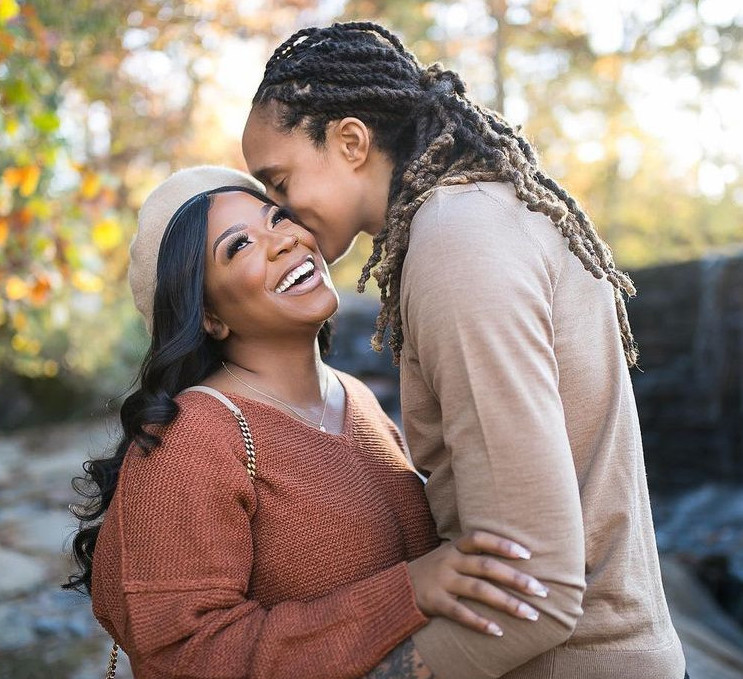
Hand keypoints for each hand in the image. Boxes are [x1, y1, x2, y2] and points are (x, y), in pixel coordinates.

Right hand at [407, 530, 547, 635]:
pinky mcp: (434, 602)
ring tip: (530, 614)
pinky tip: (498, 631)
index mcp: (455, 548)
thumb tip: (515, 557)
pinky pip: (459, 613)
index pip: (480, 538)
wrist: (398, 588)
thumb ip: (475, 555)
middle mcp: (449, 561)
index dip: (502, 544)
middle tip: (541, 590)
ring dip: (507, 603)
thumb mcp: (451, 556)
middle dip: (516, 579)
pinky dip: (479, 622)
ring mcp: (442, 581)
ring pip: (478, 590)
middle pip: (486, 567)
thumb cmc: (436, 571)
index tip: (527, 554)